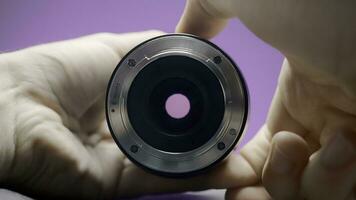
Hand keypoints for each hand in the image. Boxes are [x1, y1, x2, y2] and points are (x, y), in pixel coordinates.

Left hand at [0, 31, 250, 199]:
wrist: (18, 110)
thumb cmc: (60, 72)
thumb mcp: (112, 51)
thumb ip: (150, 50)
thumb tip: (186, 45)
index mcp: (125, 102)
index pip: (170, 110)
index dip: (198, 108)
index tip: (226, 105)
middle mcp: (128, 133)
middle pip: (175, 140)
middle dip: (208, 140)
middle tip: (239, 137)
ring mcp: (124, 161)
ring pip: (174, 164)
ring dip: (210, 162)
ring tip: (243, 157)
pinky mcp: (117, 185)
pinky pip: (163, 180)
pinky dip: (196, 177)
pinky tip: (227, 169)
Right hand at [177, 0, 355, 198]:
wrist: (353, 4)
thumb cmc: (305, 0)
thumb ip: (207, 13)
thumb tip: (184, 28)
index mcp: (296, 98)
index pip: (264, 154)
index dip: (240, 172)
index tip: (221, 175)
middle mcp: (325, 121)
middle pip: (288, 184)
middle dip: (262, 193)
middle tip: (250, 190)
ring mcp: (352, 135)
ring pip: (317, 193)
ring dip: (296, 183)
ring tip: (294, 144)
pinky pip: (349, 189)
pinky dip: (332, 178)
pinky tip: (339, 140)